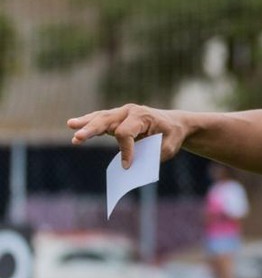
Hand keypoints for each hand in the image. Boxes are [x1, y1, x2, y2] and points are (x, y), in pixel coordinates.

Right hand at [67, 104, 186, 168]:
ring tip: (71, 125)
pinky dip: (88, 122)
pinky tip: (74, 126)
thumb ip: (154, 154)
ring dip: (85, 123)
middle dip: (92, 130)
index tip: (128, 166)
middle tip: (77, 138)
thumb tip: (134, 165)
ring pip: (101, 117)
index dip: (125, 150)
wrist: (175, 123)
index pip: (126, 133)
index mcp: (143, 116)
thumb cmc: (172, 135)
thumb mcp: (170, 146)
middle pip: (107, 120)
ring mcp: (122, 113)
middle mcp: (130, 111)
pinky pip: (100, 119)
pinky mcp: (117, 119)